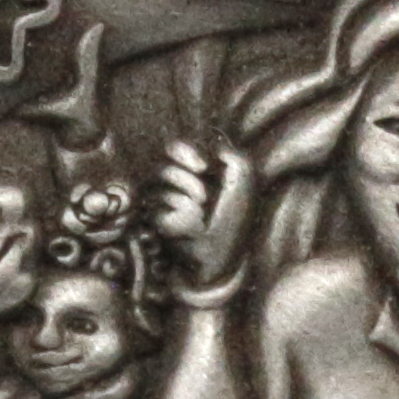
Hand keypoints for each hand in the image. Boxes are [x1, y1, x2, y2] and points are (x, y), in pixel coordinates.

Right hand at [151, 137, 257, 283]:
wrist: (225, 255)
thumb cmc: (235, 218)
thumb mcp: (242, 179)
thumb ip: (230, 152)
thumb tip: (214, 144)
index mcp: (197, 171)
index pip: (175, 149)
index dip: (185, 152)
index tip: (204, 166)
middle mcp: (178, 184)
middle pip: (163, 167)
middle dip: (185, 181)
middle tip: (204, 199)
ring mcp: (164, 203)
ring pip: (159, 188)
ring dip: (185, 199)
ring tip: (201, 215)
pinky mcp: (156, 223)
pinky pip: (156, 210)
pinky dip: (177, 218)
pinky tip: (191, 229)